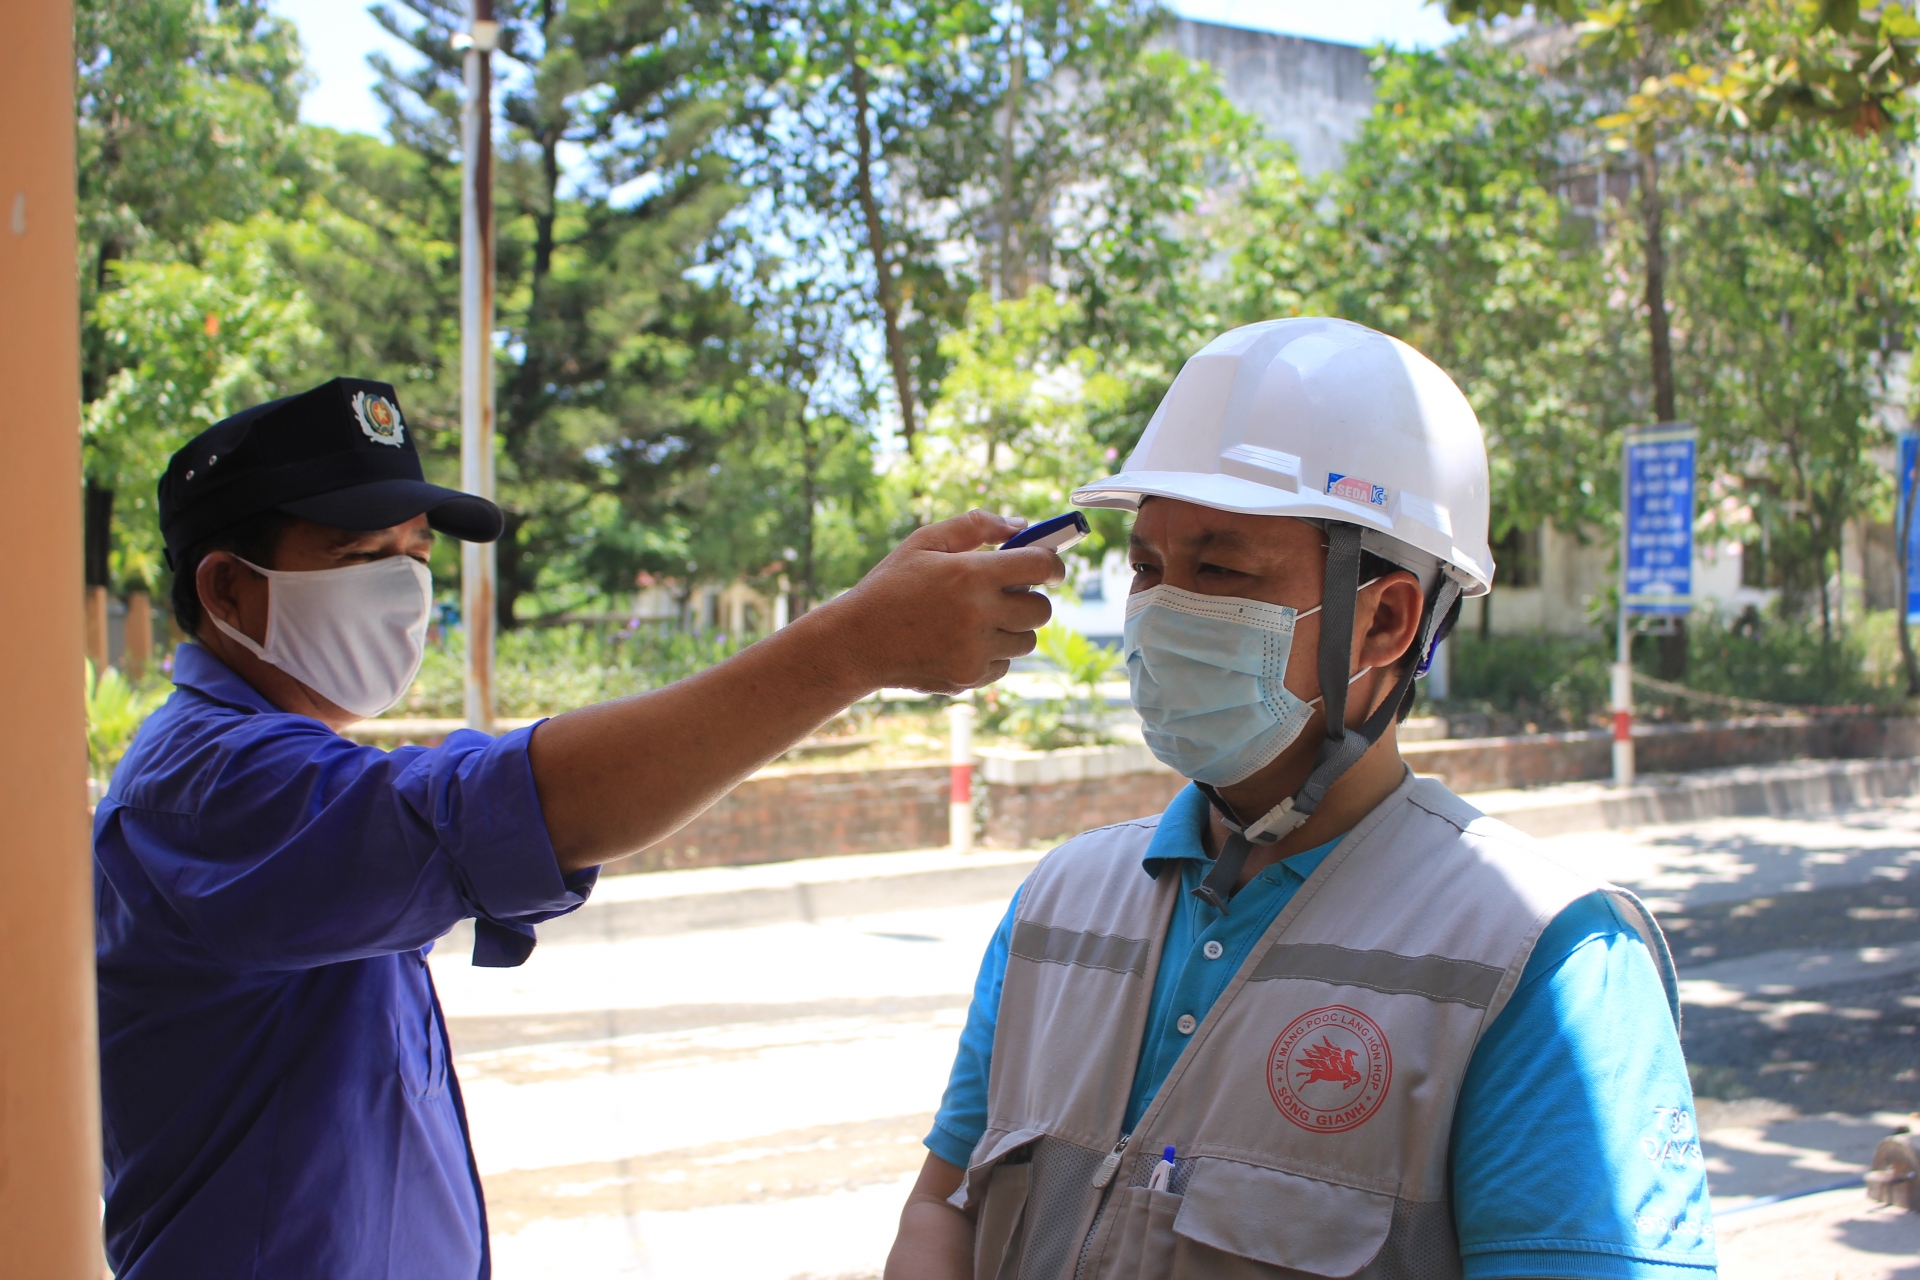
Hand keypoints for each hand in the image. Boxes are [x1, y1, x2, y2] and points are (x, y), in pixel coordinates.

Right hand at [829, 510, 1063, 693]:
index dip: (1052, 564)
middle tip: (1005, 594)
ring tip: (977, 619)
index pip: (1041, 566)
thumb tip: (1021, 525)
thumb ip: (975, 525)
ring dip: (1012, 628)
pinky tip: (960, 642)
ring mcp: (975, 651)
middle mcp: (978, 614)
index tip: (1049, 567)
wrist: (856, 642)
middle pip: (1042, 610)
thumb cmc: (891, 586)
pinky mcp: (970, 677)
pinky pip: (1004, 665)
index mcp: (970, 574)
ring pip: (1027, 641)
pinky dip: (992, 653)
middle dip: (1031, 599)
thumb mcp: (925, 542)